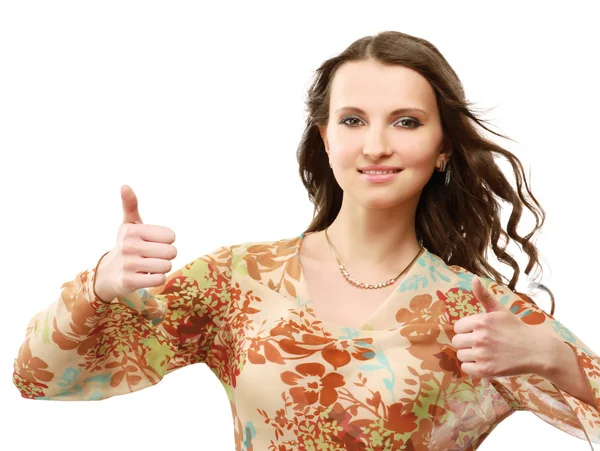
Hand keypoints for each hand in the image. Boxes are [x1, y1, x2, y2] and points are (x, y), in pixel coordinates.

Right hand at [94, 185, 177, 301]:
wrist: (109, 274)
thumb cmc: (127, 245)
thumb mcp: (129, 224)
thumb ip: (130, 205)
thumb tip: (124, 185)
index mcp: (132, 230)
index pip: (171, 236)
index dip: (166, 241)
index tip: (152, 243)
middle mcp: (129, 246)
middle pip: (171, 252)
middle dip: (166, 256)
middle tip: (151, 256)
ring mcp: (128, 264)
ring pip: (167, 266)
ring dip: (162, 268)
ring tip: (148, 266)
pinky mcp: (129, 282)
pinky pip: (160, 279)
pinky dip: (157, 279)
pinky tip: (145, 276)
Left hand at [451, 275, 552, 377]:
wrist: (536, 351)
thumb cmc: (516, 329)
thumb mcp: (500, 310)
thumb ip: (483, 296)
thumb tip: (473, 278)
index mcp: (482, 321)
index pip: (457, 327)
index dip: (466, 330)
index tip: (478, 333)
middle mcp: (481, 337)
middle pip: (456, 342)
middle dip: (466, 343)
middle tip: (482, 344)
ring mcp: (483, 354)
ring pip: (460, 355)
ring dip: (470, 356)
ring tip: (484, 353)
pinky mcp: (486, 370)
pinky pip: (466, 368)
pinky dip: (472, 367)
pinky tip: (484, 363)